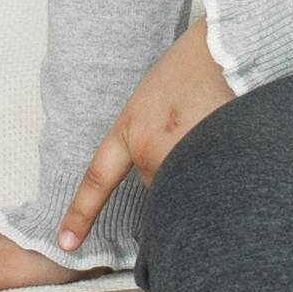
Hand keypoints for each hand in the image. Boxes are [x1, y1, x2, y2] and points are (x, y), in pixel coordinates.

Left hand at [59, 28, 233, 249]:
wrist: (221, 48)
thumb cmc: (188, 69)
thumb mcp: (149, 101)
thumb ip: (147, 139)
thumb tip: (166, 175)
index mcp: (130, 130)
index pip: (100, 180)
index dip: (81, 215)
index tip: (65, 243)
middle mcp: (150, 149)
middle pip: (158, 187)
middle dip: (173, 171)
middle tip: (190, 128)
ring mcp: (181, 157)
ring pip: (187, 187)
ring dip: (200, 171)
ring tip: (211, 125)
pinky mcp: (214, 161)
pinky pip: (213, 184)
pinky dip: (221, 173)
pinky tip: (227, 140)